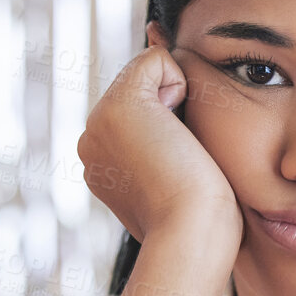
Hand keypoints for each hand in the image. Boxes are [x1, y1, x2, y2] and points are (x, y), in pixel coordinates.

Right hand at [78, 22, 242, 244]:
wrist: (191, 234)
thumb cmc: (202, 220)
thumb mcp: (181, 178)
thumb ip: (172, 145)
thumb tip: (180, 105)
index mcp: (105, 159)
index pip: (145, 112)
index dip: (175, 125)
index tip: (177, 167)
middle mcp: (93, 139)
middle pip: (146, 89)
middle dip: (174, 112)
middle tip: (179, 161)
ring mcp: (98, 122)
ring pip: (150, 75)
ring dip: (178, 104)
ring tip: (176, 151)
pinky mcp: (120, 105)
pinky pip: (157, 61)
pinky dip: (180, 84)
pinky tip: (177, 131)